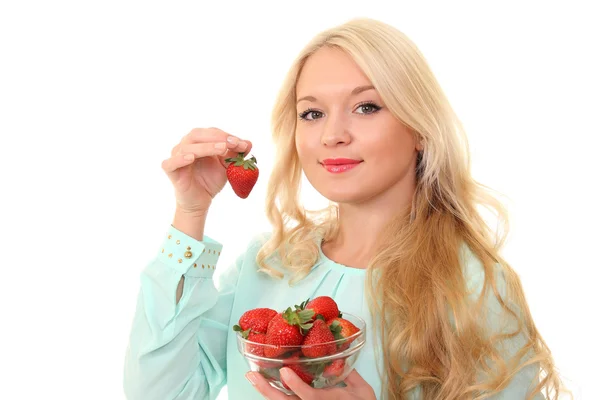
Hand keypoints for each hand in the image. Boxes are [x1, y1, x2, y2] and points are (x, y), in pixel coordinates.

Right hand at [161, 127, 251, 212]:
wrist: (201, 201)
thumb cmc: (211, 180)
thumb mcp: (227, 167)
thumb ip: (235, 155)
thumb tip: (249, 143)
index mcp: (198, 141)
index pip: (212, 132)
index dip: (227, 136)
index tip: (242, 144)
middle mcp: (185, 145)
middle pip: (198, 134)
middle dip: (217, 137)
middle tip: (233, 143)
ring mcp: (176, 156)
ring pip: (187, 147)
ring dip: (206, 146)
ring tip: (222, 148)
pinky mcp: (170, 170)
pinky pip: (171, 162)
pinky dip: (180, 159)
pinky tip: (191, 158)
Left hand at [246, 368, 376, 399]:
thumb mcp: (362, 391)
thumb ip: (352, 374)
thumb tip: (341, 356)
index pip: (308, 397)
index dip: (296, 385)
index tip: (285, 372)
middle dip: (267, 389)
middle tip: (252, 375)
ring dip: (265, 390)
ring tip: (252, 377)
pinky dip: (273, 393)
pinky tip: (263, 384)